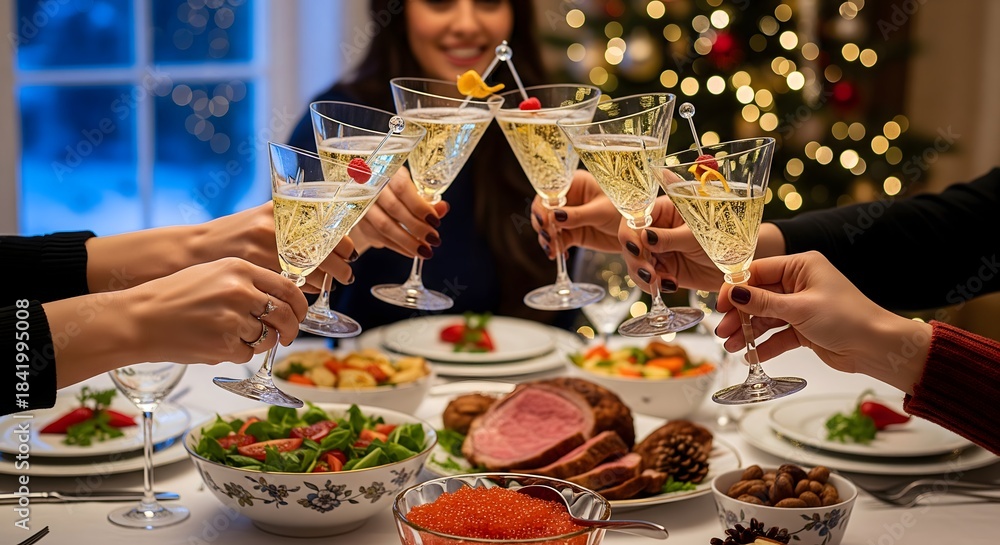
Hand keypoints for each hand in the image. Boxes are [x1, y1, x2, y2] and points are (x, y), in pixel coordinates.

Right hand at [47, 257, 309, 387]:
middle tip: (286, 336)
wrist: (138, 319)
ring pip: (268, 337)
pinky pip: (248, 354)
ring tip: (234, 336)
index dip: (299, 305)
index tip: (299, 314)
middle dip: (291, 329)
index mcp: (240, 268)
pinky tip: (217, 343)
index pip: (288, 287)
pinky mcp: (225, 344)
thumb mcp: (214, 274)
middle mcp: (241, 291)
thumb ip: (249, 282)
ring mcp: (234, 318)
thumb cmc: (175, 296)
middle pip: (286, 314)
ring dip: (259, 342)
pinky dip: (238, 353)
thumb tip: (284, 300)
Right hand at [193, 202, 353, 291]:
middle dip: (340, 268)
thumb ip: (293, 223)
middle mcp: (275, 224)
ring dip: (323, 283)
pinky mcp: (254, 267)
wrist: (194, 250)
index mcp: (281, 209)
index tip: (349, 254)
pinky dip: (301, 293)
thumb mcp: (265, 220)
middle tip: (345, 276)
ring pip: (310, 272)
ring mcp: (263, 245)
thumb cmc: (234, 237)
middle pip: (324, 251)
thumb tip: (334, 236)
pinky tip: (302, 294)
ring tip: (325, 286)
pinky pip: (290, 286)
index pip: (327, 226)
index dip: (344, 244)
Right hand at [348, 166, 446, 258]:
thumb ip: (426, 200)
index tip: (435, 221)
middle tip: (435, 240)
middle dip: (417, 227)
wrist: (365, 195)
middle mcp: (370, 185)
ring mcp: (360, 203)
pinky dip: (397, 247)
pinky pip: (378, 237)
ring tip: (425, 251)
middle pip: (394, 208)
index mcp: (387, 170)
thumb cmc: (394, 191)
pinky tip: (411, 252)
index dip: (419, 206)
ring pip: (384, 226)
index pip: (402, 188)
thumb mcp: (410, 190)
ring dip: (407, 242)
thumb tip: (443, 208)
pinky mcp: (356, 220)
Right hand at [530, 169, 620, 256]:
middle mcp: (568, 198)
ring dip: (547, 239)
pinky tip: (558, 254)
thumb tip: (553, 216)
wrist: (637, 232)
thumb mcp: (602, 212)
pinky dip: (555, 248)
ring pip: (548, 227)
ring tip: (552, 249)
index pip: (550, 192)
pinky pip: (557, 240)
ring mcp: (569, 217)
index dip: (543, 205)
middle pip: (544, 210)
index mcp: (575, 183)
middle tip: (549, 238)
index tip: (544, 220)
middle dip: (543, 225)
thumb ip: (578, 215)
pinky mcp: (573, 233)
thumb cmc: (624, 211)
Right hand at [618, 195, 722, 292]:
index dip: (630, 233)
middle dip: (636, 259)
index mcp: (664, 209)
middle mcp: (657, 228)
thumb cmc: (724, 238)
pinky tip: (668, 285)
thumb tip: (644, 236)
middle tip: (649, 273)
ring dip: (642, 274)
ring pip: (635, 261)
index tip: (636, 248)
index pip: (636, 217)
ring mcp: (659, 249)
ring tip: (659, 282)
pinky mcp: (663, 268)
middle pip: (630, 241)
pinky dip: (652, 284)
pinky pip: (647, 277)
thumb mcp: (696, 236)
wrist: (739, 265)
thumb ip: (669, 237)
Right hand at [714, 251, 928, 392]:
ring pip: (766, 317)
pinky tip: (751, 355)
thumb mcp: (799, 308)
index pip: (758, 272)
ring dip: (748, 331)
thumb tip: (733, 293)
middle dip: (740, 315)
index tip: (719, 304)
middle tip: (723, 330)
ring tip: (732, 346)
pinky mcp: (804, 328)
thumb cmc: (847, 318)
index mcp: (801, 267)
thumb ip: (763, 302)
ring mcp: (801, 306)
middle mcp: (799, 283)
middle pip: (758, 296)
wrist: (876, 348)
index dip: (736, 288)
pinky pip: (777, 334)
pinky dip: (765, 344)